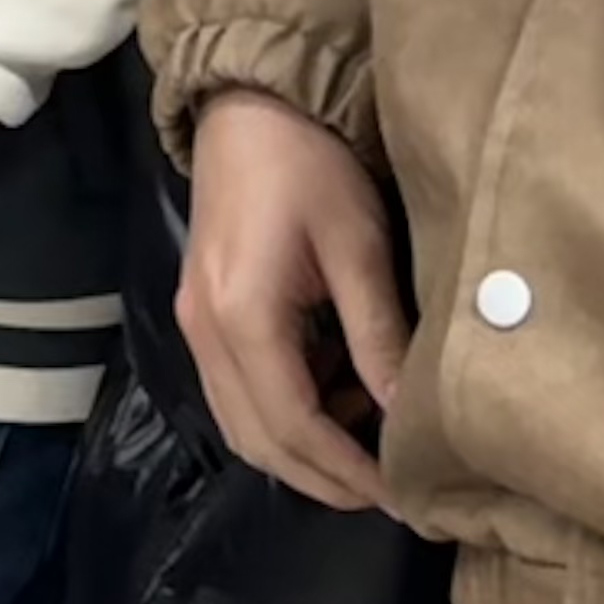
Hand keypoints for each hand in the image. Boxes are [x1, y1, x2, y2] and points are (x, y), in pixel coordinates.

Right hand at [178, 86, 408, 514]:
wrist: (249, 104)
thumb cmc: (310, 163)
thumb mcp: (357, 246)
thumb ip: (378, 336)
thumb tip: (409, 418)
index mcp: (242, 317)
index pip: (294, 427)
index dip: (349, 472)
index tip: (406, 499)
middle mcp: (203, 332)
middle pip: (258, 441)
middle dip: (324, 478)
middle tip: (392, 492)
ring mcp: (194, 323)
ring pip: (241, 424)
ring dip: (302, 450)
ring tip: (370, 442)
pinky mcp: (200, 311)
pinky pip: (236, 392)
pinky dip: (284, 413)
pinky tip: (336, 391)